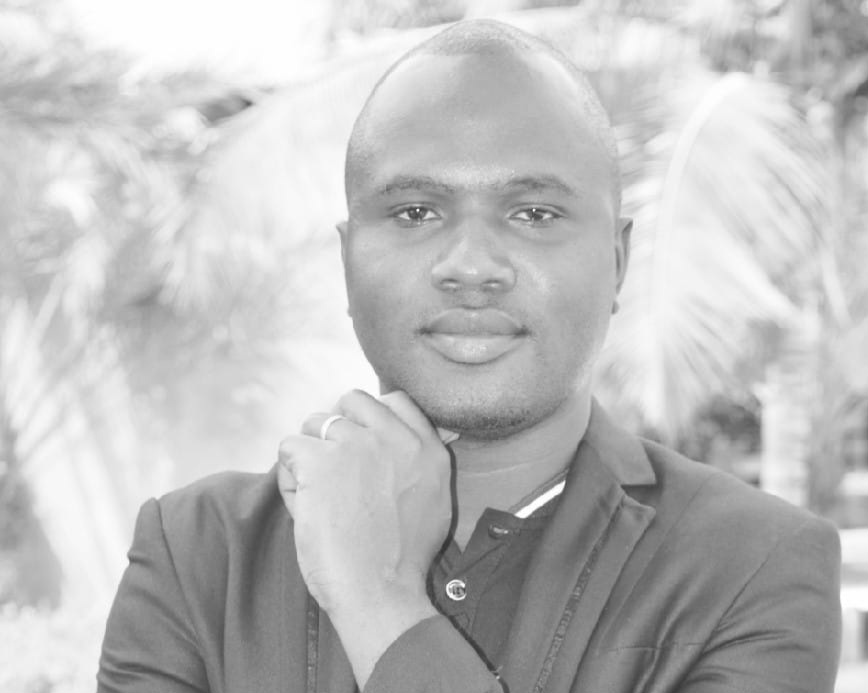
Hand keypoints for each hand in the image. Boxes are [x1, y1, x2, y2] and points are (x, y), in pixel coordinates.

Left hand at [276, 389, 453, 685]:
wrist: (381, 592)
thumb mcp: (435, 500)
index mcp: (427, 448)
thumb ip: (421, 464)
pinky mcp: (321, 460)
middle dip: (336, 426)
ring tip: (317, 494)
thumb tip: (405, 445)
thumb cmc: (403, 559)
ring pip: (315, 422)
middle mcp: (394, 437)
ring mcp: (357, 445)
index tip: (361, 442)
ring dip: (310, 453)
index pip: (396, 400)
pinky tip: (304, 505)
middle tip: (332, 465)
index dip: (370, 416)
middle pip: (351, 400)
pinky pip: (289, 448)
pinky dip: (289, 476)